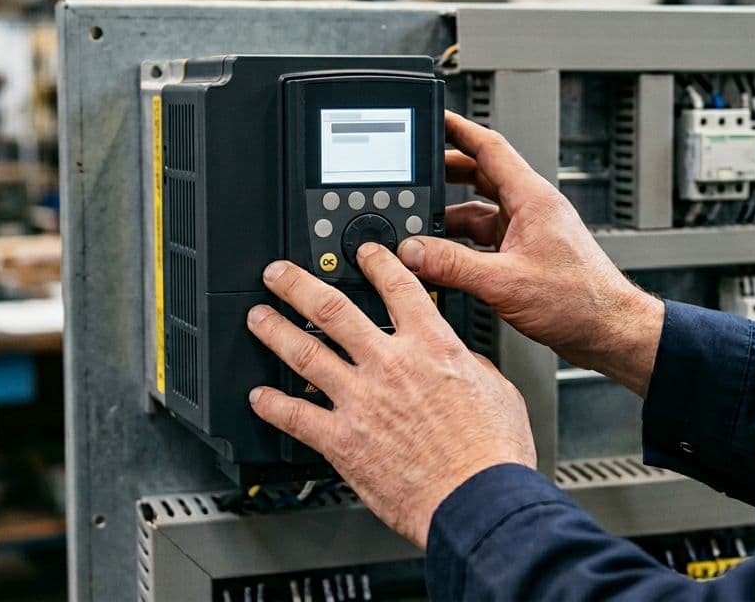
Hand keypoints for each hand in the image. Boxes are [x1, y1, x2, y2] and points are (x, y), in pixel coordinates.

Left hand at [246, 243, 535, 548]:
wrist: (479, 501)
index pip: (398, 287)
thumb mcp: (497, 390)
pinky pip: (296, 416)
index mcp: (432, 347)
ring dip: (275, 332)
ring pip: (304, 353)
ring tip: (258, 318)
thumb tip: (460, 358)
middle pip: (332, 309)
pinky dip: (272, 405)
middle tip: (279, 274)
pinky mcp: (343, 440)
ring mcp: (362, 401)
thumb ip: (469, 365)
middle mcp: (390, 365)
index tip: (362, 254)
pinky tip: (258, 397)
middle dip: (298, 285)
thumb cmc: (494, 454)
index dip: (376, 262)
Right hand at [398, 112, 665, 395]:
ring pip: (480, 211)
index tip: (435, 117)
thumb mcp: (505, 282)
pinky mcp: (527, 254)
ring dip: (450, 217)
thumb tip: (414, 251)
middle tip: (415, 172)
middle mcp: (532, 209)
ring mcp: (530, 231)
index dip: (458, 128)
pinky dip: (462, 244)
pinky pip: (486, 239)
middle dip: (445, 172)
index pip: (489, 147)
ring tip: (420, 225)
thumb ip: (453, 265)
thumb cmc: (581, 301)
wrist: (610, 331)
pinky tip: (444, 258)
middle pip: (480, 175)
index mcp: (532, 199)